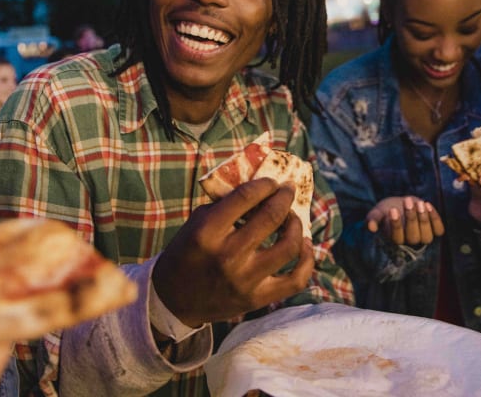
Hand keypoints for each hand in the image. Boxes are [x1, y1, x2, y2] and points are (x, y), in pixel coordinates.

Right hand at [152, 178, 313, 327]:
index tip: (272, 181)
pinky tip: (304, 246)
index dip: (265, 185)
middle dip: (285, 197)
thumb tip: (260, 188)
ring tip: (293, 218)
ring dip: (297, 226)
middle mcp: (228, 255)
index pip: (246, 197)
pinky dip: (307, 260)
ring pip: (289, 247)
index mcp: (208, 232)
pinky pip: (296, 280)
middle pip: (271, 218)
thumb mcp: (196, 222)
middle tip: (288, 190)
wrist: (173, 299)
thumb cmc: (187, 253)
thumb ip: (226, 205)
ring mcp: (245, 280)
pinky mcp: (257, 299)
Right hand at [366, 196, 443, 245]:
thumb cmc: (387, 210)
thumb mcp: (377, 213)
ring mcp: (423, 237)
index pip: (397, 238)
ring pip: (427, 236)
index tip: (393, 210)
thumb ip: (373, 219)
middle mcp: (410, 243)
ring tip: (419, 203)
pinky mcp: (434, 230)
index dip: (396, 225)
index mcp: (395, 240)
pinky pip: (439, 230)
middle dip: (411, 219)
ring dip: (424, 219)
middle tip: (407, 201)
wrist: (401, 205)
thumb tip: (370, 227)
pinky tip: (427, 204)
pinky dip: (435, 219)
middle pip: (413, 238)